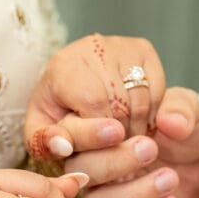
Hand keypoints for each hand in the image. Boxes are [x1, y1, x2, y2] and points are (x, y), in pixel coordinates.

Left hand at [25, 33, 164, 156]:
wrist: (72, 84)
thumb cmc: (56, 112)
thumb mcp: (42, 130)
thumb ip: (47, 142)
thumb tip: (63, 147)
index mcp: (63, 65)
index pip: (92, 99)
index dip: (102, 130)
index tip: (109, 144)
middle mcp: (92, 47)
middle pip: (119, 101)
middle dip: (120, 135)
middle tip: (115, 151)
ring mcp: (120, 46)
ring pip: (140, 98)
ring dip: (137, 128)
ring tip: (125, 141)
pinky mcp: (143, 49)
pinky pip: (157, 90)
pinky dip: (151, 114)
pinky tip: (136, 123)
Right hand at [25, 33, 198, 197]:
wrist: (198, 162)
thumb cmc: (180, 127)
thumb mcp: (185, 110)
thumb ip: (179, 108)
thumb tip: (169, 122)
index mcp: (90, 126)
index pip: (67, 132)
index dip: (82, 135)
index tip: (116, 130)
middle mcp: (87, 160)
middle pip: (78, 168)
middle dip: (113, 161)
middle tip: (150, 148)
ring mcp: (101, 191)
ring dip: (133, 192)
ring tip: (170, 177)